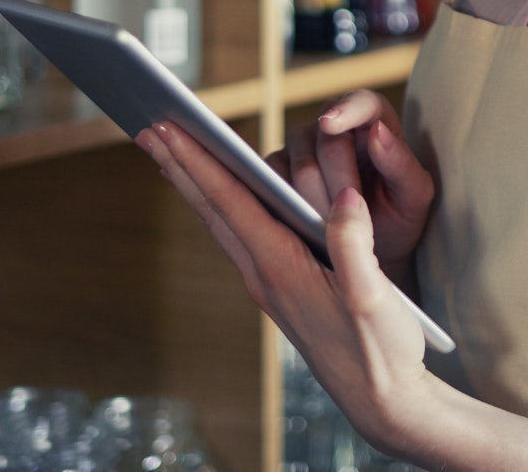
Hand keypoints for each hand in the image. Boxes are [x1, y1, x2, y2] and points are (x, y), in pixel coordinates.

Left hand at [139, 122, 527, 471]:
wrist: (381, 400)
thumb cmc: (381, 350)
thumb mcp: (373, 297)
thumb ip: (356, 246)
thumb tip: (345, 197)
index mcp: (281, 267)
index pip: (230, 204)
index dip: (198, 163)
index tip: (167, 130)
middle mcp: (264, 274)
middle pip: (211, 210)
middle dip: (179, 166)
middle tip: (145, 127)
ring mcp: (268, 284)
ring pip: (220, 223)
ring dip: (194, 184)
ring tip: (172, 151)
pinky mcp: (280, 288)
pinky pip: (239, 235)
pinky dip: (221, 205)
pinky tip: (221, 196)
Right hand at [270, 89, 433, 286]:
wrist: (370, 249)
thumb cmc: (398, 215)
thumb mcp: (414, 196)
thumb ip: (402, 164)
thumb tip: (377, 132)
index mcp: (374, 121)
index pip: (361, 102)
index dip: (345, 111)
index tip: (329, 124)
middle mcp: (334, 127)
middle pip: (325, 142)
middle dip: (340, 181)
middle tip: (352, 212)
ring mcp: (301, 147)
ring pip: (296, 165)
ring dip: (315, 199)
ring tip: (334, 224)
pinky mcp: (275, 170)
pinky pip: (269, 182)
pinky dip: (286, 204)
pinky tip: (302, 223)